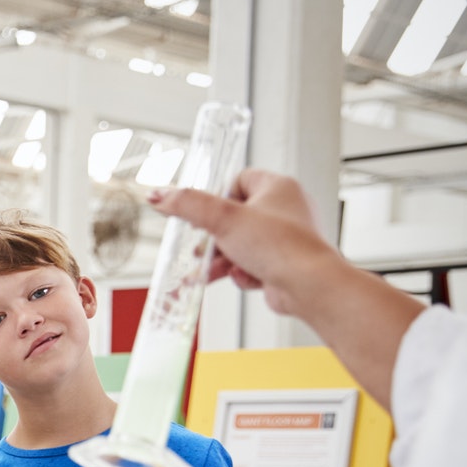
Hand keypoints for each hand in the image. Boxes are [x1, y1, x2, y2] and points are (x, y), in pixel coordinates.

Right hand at [149, 170, 335, 317]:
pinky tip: (241, 276)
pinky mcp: (283, 261)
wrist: (308, 285)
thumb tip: (159, 195)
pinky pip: (251, 262)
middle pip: (234, 217)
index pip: (238, 180)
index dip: (217, 197)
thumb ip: (187, 205)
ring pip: (240, 244)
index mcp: (278, 187)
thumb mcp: (223, 220)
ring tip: (212, 271)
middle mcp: (285, 209)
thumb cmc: (282, 247)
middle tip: (202, 248)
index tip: (203, 213)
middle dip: (214, 238)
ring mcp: (286, 236)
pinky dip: (241, 272)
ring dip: (222, 259)